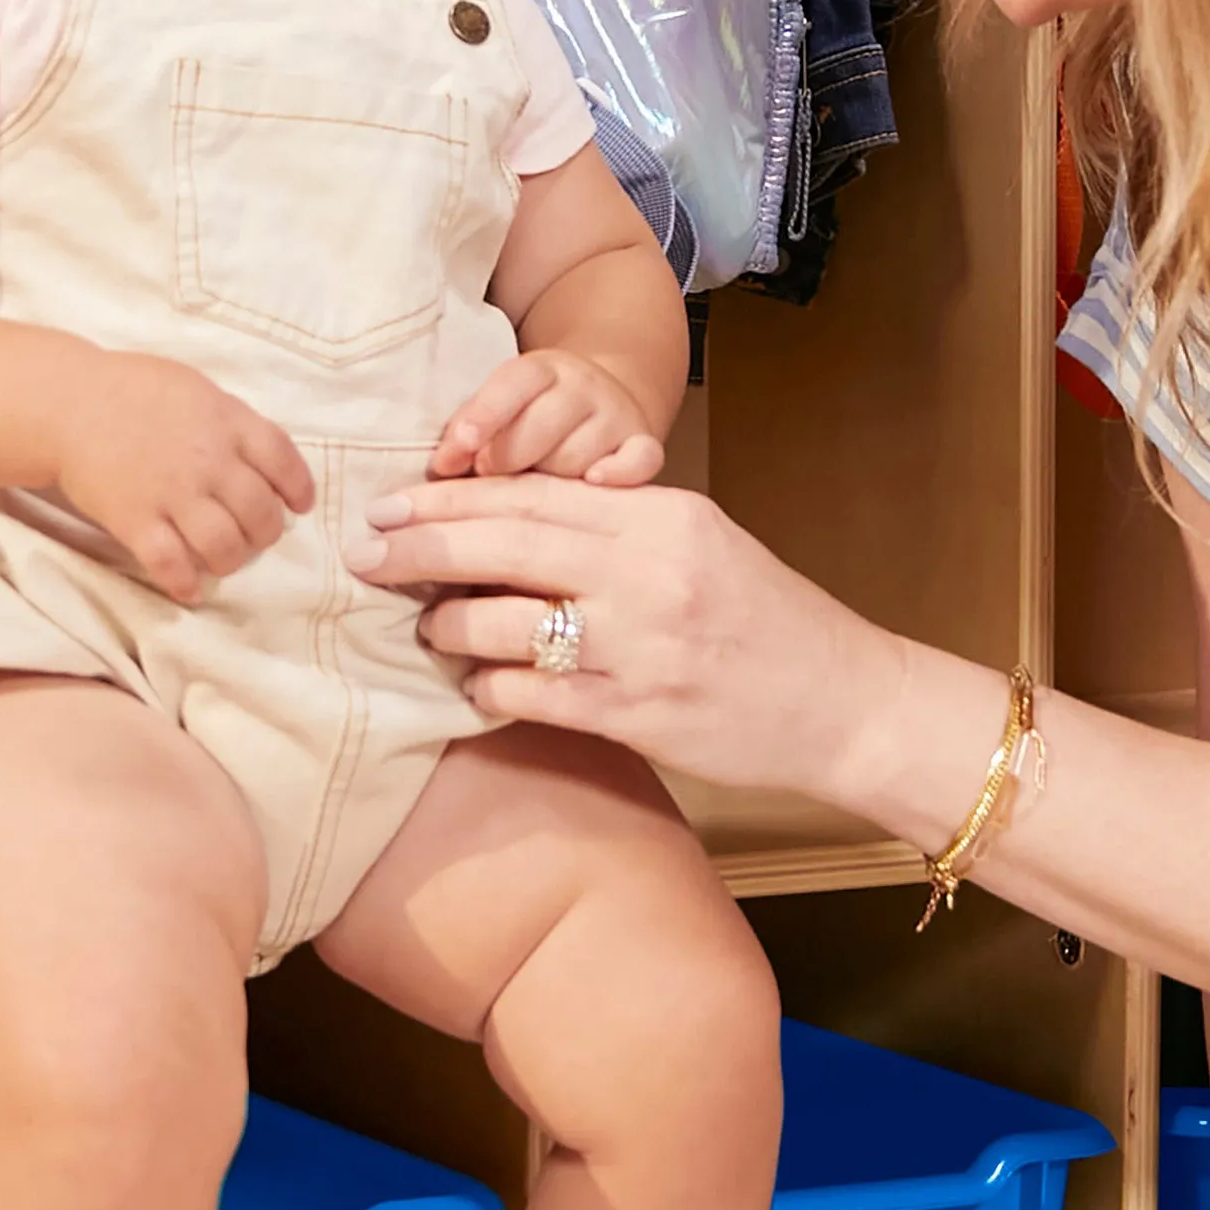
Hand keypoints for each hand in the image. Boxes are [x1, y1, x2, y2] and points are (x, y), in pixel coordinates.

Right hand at [54, 351, 315, 603]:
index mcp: (226, 421)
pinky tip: (189, 587)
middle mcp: (208, 461)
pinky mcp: (136, 521)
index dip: (298, 488)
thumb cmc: (131, 389)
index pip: (283, 460)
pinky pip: (171, 566)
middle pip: (261, 514)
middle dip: (265, 533)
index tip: (299, 505)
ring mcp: (172, 494)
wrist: (67, 403)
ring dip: (231, 560)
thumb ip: (229, 420)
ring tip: (221, 559)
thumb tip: (257, 455)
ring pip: (225, 547)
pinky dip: (185, 584)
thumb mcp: (194, 388)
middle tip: (253, 536)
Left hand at [351, 471, 902, 794]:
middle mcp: (649, 573)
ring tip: (426, 625)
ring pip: (508, 623)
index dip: (449, 498)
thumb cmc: (765, 618)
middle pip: (506, 544)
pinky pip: (536, 696)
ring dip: (450, 624)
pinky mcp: (640, 715)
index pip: (532, 494)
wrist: (847, 702)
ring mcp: (643, 647)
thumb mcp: (699, 540)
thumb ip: (615, 519)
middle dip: (421, 546)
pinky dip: (492, 687)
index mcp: (661, 516)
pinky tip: (476, 683)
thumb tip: (511, 508)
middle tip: (363, 550)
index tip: (390, 504)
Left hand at [433, 348, 665, 486]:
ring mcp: (616, 414)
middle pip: (542, 427)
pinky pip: (640, 459)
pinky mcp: (644, 443)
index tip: (456, 451)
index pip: (512, 384)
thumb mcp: (499, 410)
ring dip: (550, 479)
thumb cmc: (530, 419)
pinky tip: (594, 481)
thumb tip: (441, 468)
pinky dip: (619, 472)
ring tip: (535, 484)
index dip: (482, 416)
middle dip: (507, 459)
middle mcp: (582, 386)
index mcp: (539, 369)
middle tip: (488, 476)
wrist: (600, 402)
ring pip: (577, 456)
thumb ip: (470, 433)